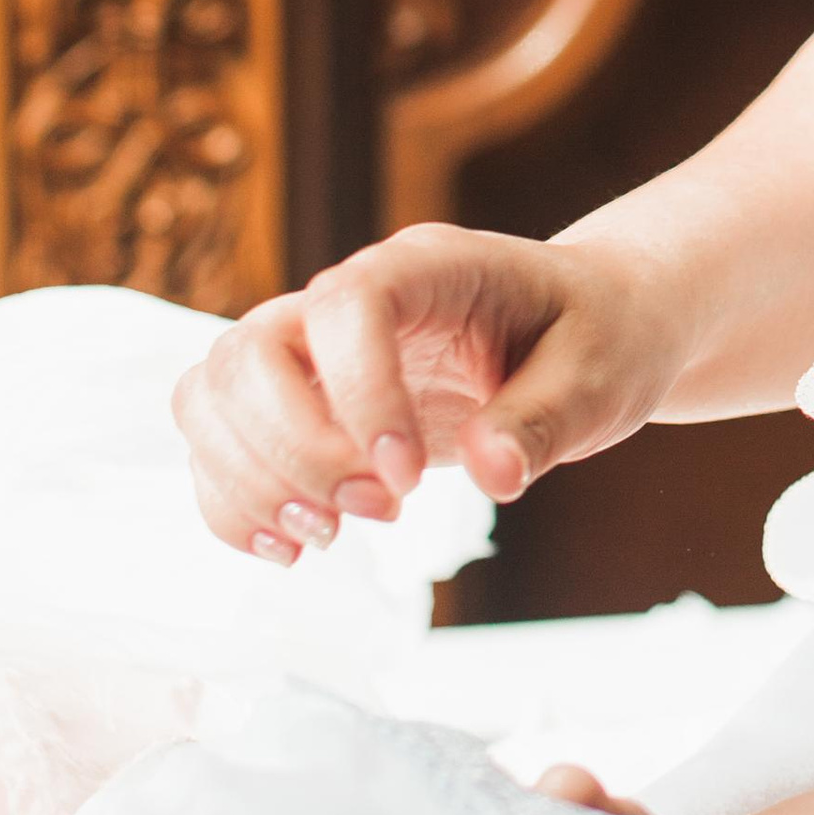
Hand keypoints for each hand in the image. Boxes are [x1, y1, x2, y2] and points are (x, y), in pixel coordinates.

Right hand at [172, 224, 685, 563]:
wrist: (593, 328)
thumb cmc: (600, 336)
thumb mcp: (601, 377)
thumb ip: (546, 420)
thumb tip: (494, 474)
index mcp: (429, 267)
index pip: (346, 305)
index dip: (357, 394)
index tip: (407, 478)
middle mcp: (352, 296)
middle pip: (250, 349)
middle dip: (294, 449)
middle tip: (377, 510)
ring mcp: (315, 346)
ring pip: (212, 392)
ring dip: (251, 478)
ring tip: (331, 534)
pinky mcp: (303, 399)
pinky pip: (219, 439)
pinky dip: (232, 500)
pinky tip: (292, 547)